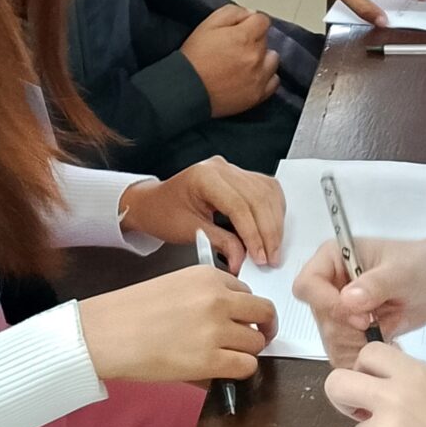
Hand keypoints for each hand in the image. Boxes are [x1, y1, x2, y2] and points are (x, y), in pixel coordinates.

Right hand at [79, 265, 277, 383]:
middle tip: (254, 337)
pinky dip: (241, 369)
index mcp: (208, 276)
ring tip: (229, 355)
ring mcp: (216, 330)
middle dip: (262, 326)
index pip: (247, 290)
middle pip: (264, 312)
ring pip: (257, 342)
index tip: (239, 318)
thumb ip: (206, 294)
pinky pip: (247, 366)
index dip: (244, 308)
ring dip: (248, 350)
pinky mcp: (210, 361)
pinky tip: (226, 368)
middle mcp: (218, 299)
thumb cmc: (132, 311)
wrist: (107, 334)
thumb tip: (232, 314)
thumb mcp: (175, 284)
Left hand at [120, 156, 285, 269]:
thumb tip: (243, 259)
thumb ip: (221, 243)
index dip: (254, 234)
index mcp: (205, 176)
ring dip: (274, 222)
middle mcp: (222, 168)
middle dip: (268, 231)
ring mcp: (232, 170)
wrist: (151, 203)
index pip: (240, 205)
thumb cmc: (162, 213)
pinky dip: (272, 210)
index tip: (260, 257)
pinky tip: (272, 227)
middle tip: (270, 257)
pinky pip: (265, 189)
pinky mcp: (239, 177)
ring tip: (272, 248)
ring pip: (267, 192)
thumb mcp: (189, 232)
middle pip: (259, 198)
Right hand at [180, 5, 279, 116]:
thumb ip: (232, 13)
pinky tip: (252, 76)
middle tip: (235, 47)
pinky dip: (266, 77)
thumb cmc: (194, 57)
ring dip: (262, 57)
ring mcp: (259, 77)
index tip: (241, 28)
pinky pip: (274, 81)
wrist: (187, 89)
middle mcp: (256, 56)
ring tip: (245, 62)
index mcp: (244, 36)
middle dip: (253, 39)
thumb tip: (250, 14)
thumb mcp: (207, 24)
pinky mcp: (258, 95)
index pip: (263, 21)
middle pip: (265, 39)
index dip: (251, 22)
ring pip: (272, 59)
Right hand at [290, 235, 425, 366]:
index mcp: (332, 259)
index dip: (327, 305)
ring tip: (386, 333)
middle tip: (377, 325)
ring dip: (359, 344)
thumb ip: (376, 283)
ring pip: (330, 341)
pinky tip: (387, 344)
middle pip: (320, 318)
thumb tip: (348, 300)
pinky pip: (342, 355)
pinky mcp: (348, 333)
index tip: (360, 317)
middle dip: (350, 329)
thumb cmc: (419, 265)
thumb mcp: (402, 271)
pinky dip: (364, 358)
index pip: (307, 286)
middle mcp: (329, 285)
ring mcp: (337, 311)